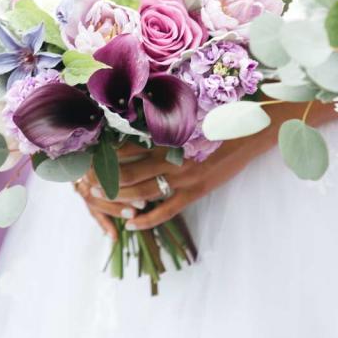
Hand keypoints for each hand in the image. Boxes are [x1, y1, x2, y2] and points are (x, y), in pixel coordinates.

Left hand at [81, 134, 273, 234]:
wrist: (252, 129)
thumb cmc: (220, 116)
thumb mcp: (189, 113)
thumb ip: (164, 120)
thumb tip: (137, 116)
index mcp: (167, 136)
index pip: (127, 147)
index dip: (105, 154)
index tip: (89, 155)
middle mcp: (172, 158)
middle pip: (128, 172)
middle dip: (105, 179)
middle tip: (85, 182)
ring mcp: (184, 177)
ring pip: (143, 193)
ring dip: (118, 198)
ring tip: (99, 200)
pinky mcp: (196, 192)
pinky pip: (166, 210)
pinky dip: (147, 219)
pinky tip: (131, 224)